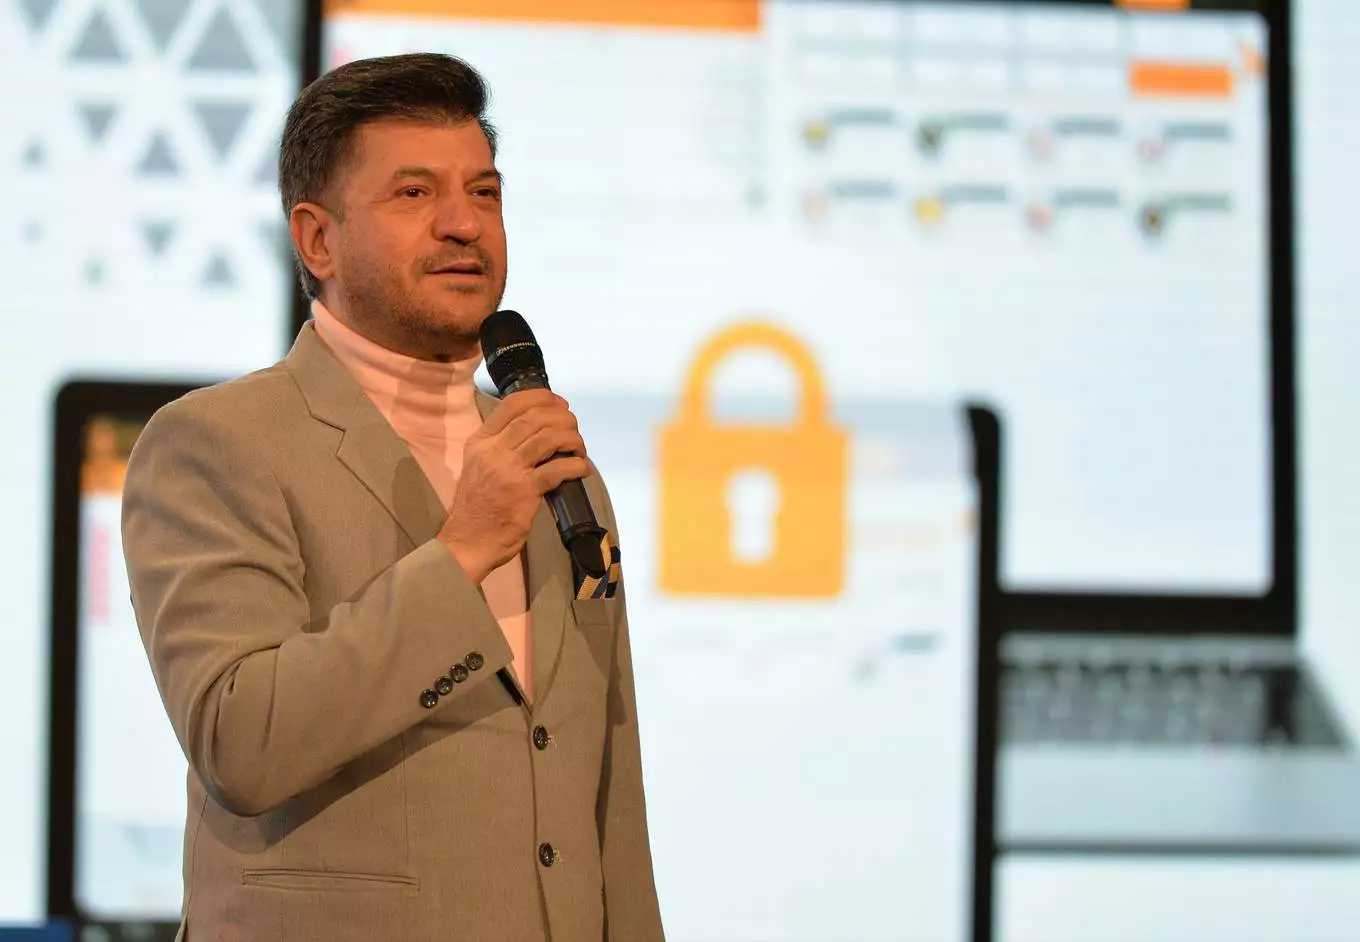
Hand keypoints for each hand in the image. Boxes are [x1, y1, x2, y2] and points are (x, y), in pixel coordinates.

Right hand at [438, 389, 592, 582]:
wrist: (468, 541)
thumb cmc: (478, 506)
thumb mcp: (479, 466)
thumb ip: (501, 447)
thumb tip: (539, 430)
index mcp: (480, 441)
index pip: (511, 404)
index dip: (542, 397)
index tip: (559, 403)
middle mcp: (492, 450)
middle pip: (535, 418)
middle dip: (563, 418)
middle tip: (574, 428)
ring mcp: (508, 470)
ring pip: (549, 438)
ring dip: (572, 439)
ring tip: (579, 449)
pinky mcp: (524, 491)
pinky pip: (558, 469)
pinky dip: (576, 465)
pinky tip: (581, 469)